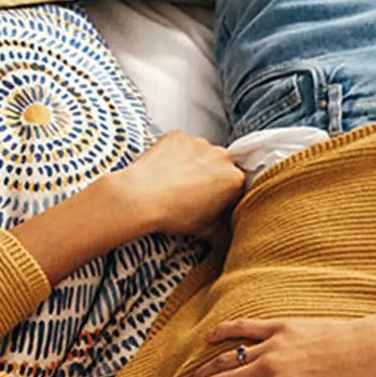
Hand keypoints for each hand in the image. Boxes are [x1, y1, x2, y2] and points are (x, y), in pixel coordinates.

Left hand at [110, 131, 243, 236]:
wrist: (139, 197)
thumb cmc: (172, 213)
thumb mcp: (205, 230)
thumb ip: (224, 234)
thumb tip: (228, 240)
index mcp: (233, 179)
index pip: (236, 187)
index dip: (225, 197)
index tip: (213, 204)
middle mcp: (221, 156)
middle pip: (221, 167)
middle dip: (211, 178)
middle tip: (193, 194)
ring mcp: (199, 143)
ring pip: (202, 154)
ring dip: (194, 164)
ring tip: (177, 182)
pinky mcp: (178, 136)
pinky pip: (182, 144)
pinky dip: (177, 154)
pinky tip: (166, 170)